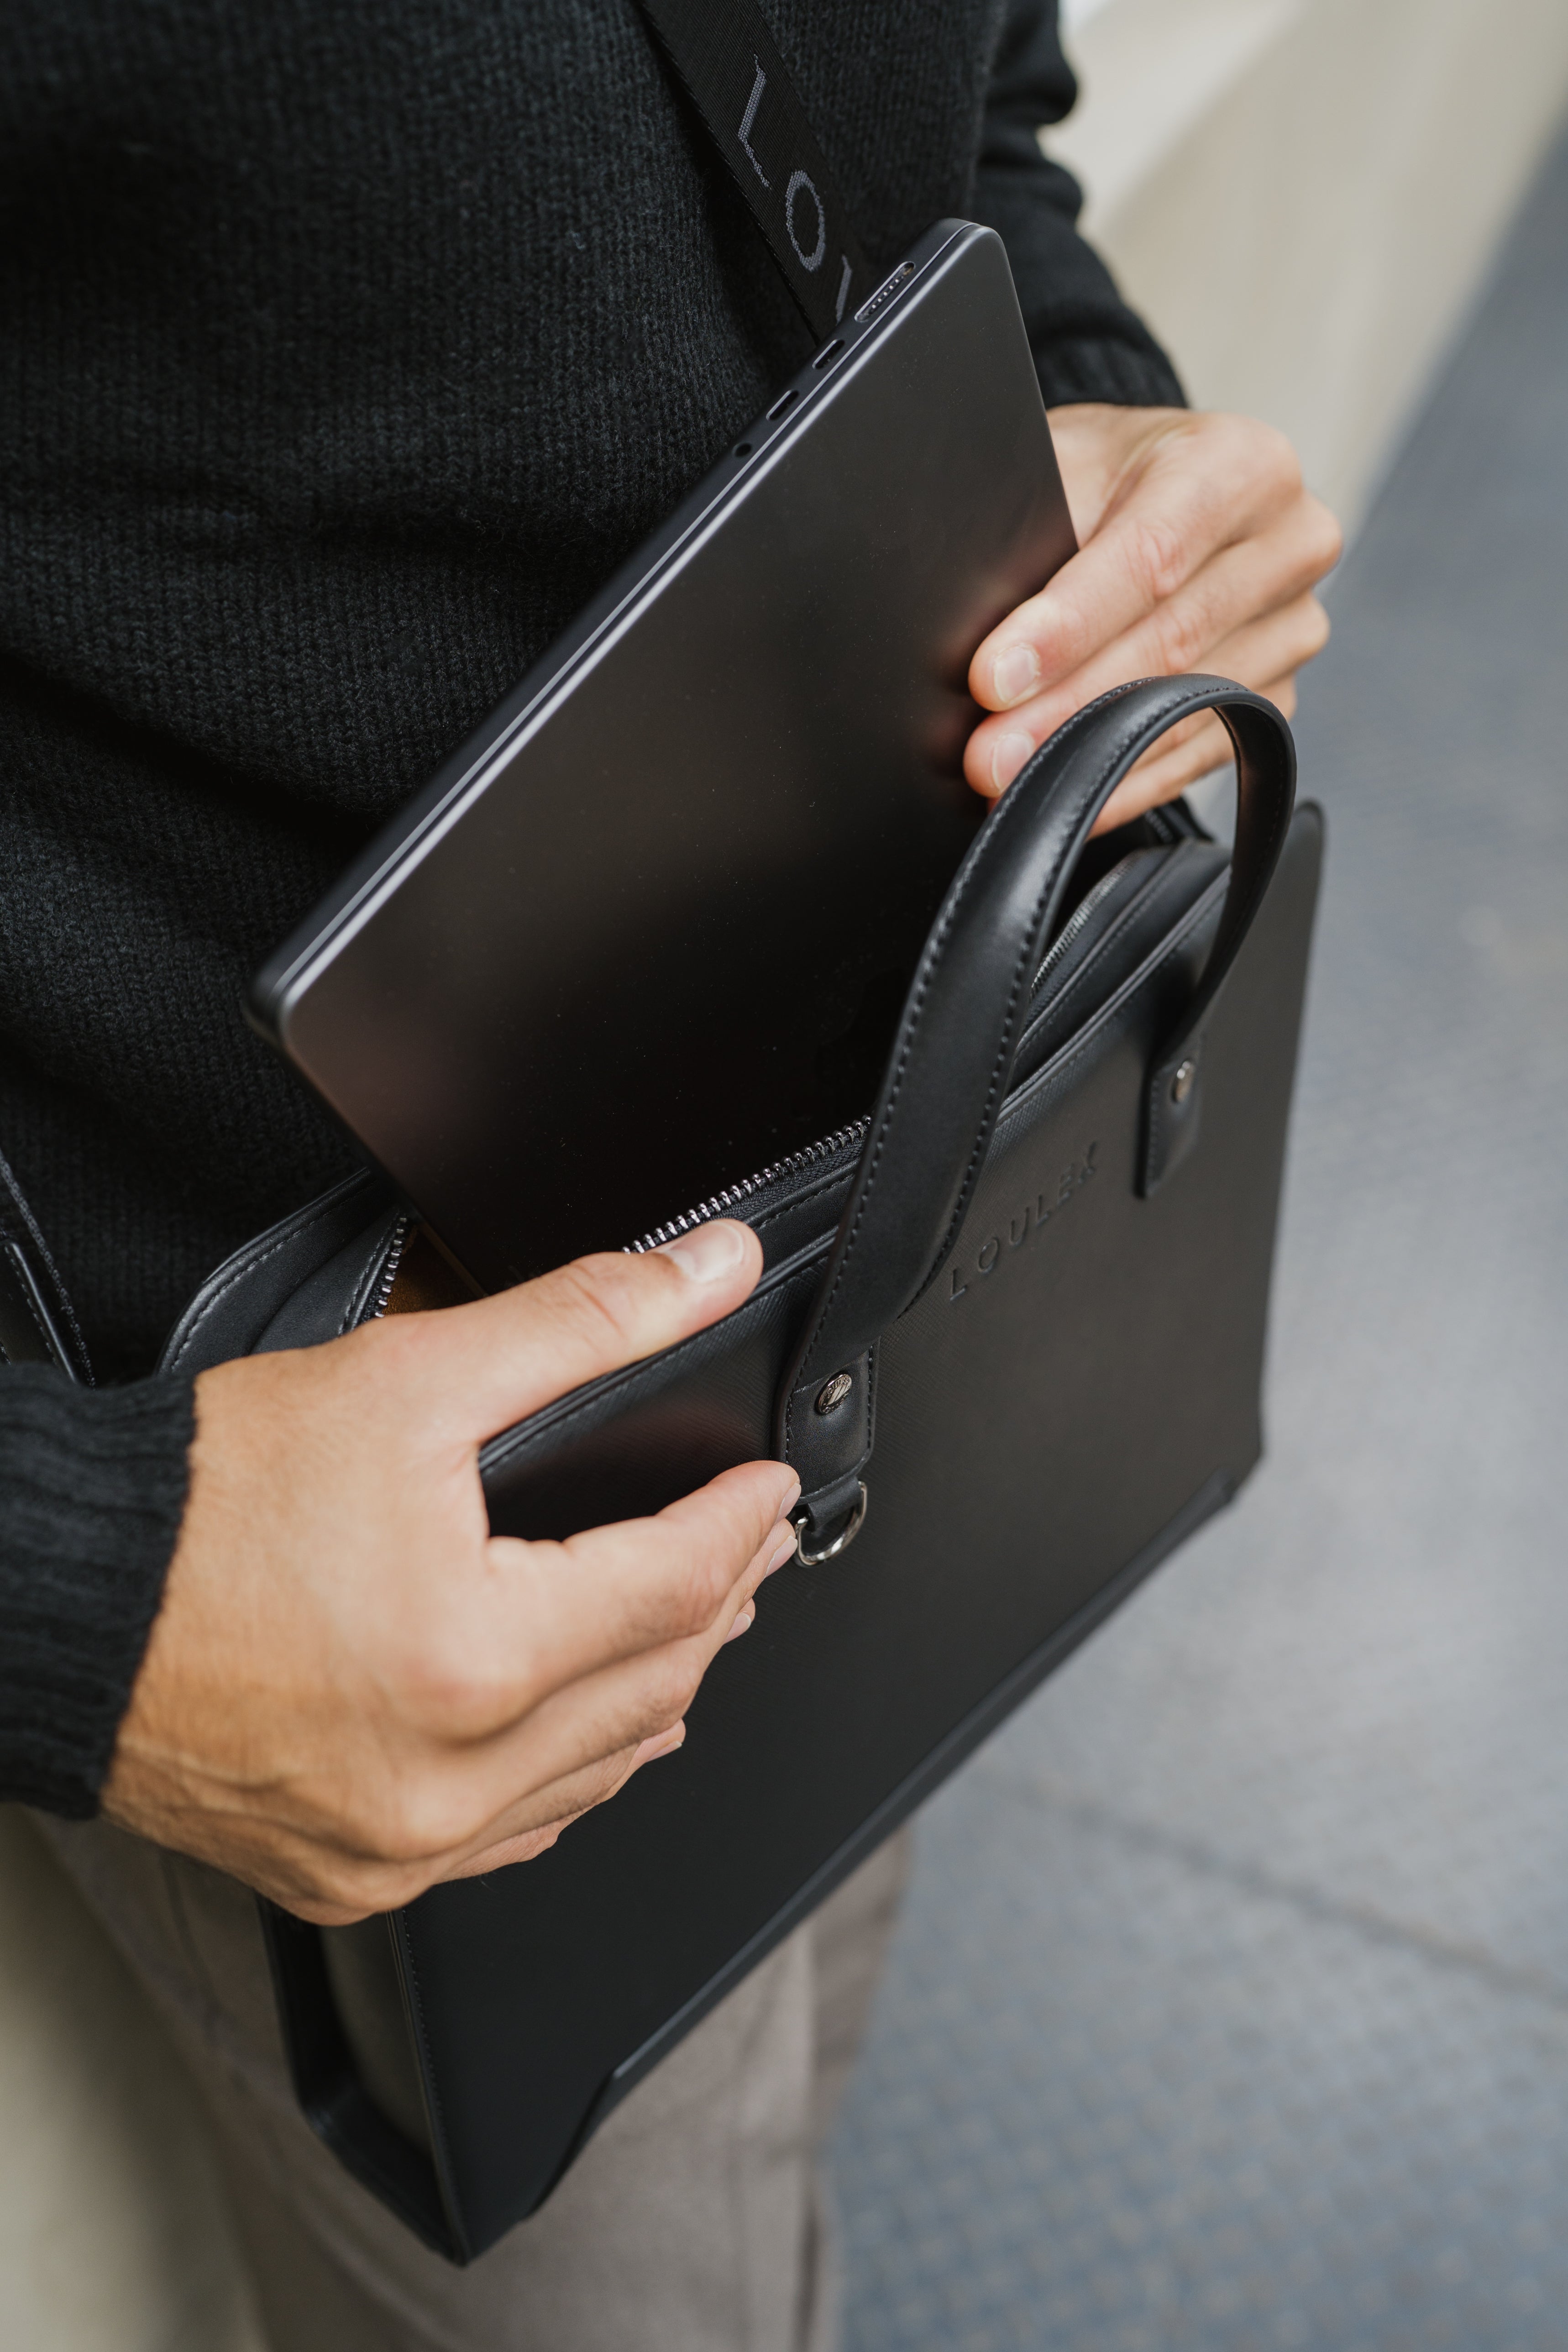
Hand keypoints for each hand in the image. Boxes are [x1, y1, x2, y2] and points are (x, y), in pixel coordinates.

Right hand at [103, 1221, 797, 1924]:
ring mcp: (397, 1843)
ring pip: (595, 1776)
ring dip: (658, 1692)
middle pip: (654, 1689)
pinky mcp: (352, 1874)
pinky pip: (512, 1836)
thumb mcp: (413, 1376)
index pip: (674, 1589)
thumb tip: (708, 1275)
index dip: (739, 1527)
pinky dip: (568, 1773)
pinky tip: (589, 1732)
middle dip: (718, 1604)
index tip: (767, 1491)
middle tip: (750, 1545)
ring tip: (692, 1621)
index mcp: (472, 1659)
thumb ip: (584, 1322)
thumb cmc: (205, 1501)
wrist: (66, 1593)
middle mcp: (443, 1780)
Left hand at [965, 404, 1341, 830]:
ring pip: (1187, 708)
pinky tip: (1070, 799)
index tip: (993, 678)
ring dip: (1092, 757)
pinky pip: (1201, 754)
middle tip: (989, 754)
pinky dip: (1128, 784)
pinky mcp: (1277, 695)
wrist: (1157, 493)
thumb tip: (969, 621)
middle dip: (1067, 708)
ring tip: (1010, 780)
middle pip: (1171, 643)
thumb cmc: (1104, 477)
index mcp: (1241, 464)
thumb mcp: (1068, 464)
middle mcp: (1289, 543)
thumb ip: (1037, 525)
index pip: (1150, 556)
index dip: (1067, 626)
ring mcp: (1293, 626)